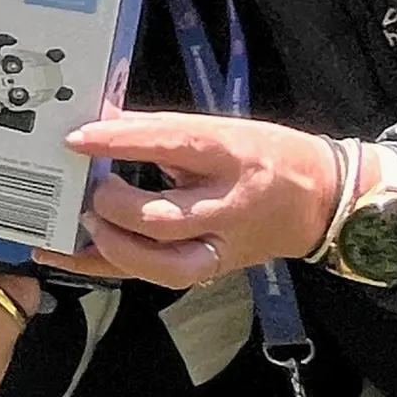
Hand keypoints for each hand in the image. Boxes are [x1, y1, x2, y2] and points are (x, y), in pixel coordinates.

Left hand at [63, 113, 339, 286]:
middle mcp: (228, 206)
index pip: (173, 145)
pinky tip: (73, 256)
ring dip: (114, 248)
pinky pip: (158, 276)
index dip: (121, 142)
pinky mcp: (213, 269)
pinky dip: (111, 267)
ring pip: (164, 265)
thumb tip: (101, 120)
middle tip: (91, 190)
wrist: (324, 199)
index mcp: (232, 156)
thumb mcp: (222, 130)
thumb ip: (161, 130)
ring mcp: (222, 245)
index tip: (78, 138)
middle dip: (115, 208)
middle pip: (163, 220)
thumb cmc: (266, 156)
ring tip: (84, 224)